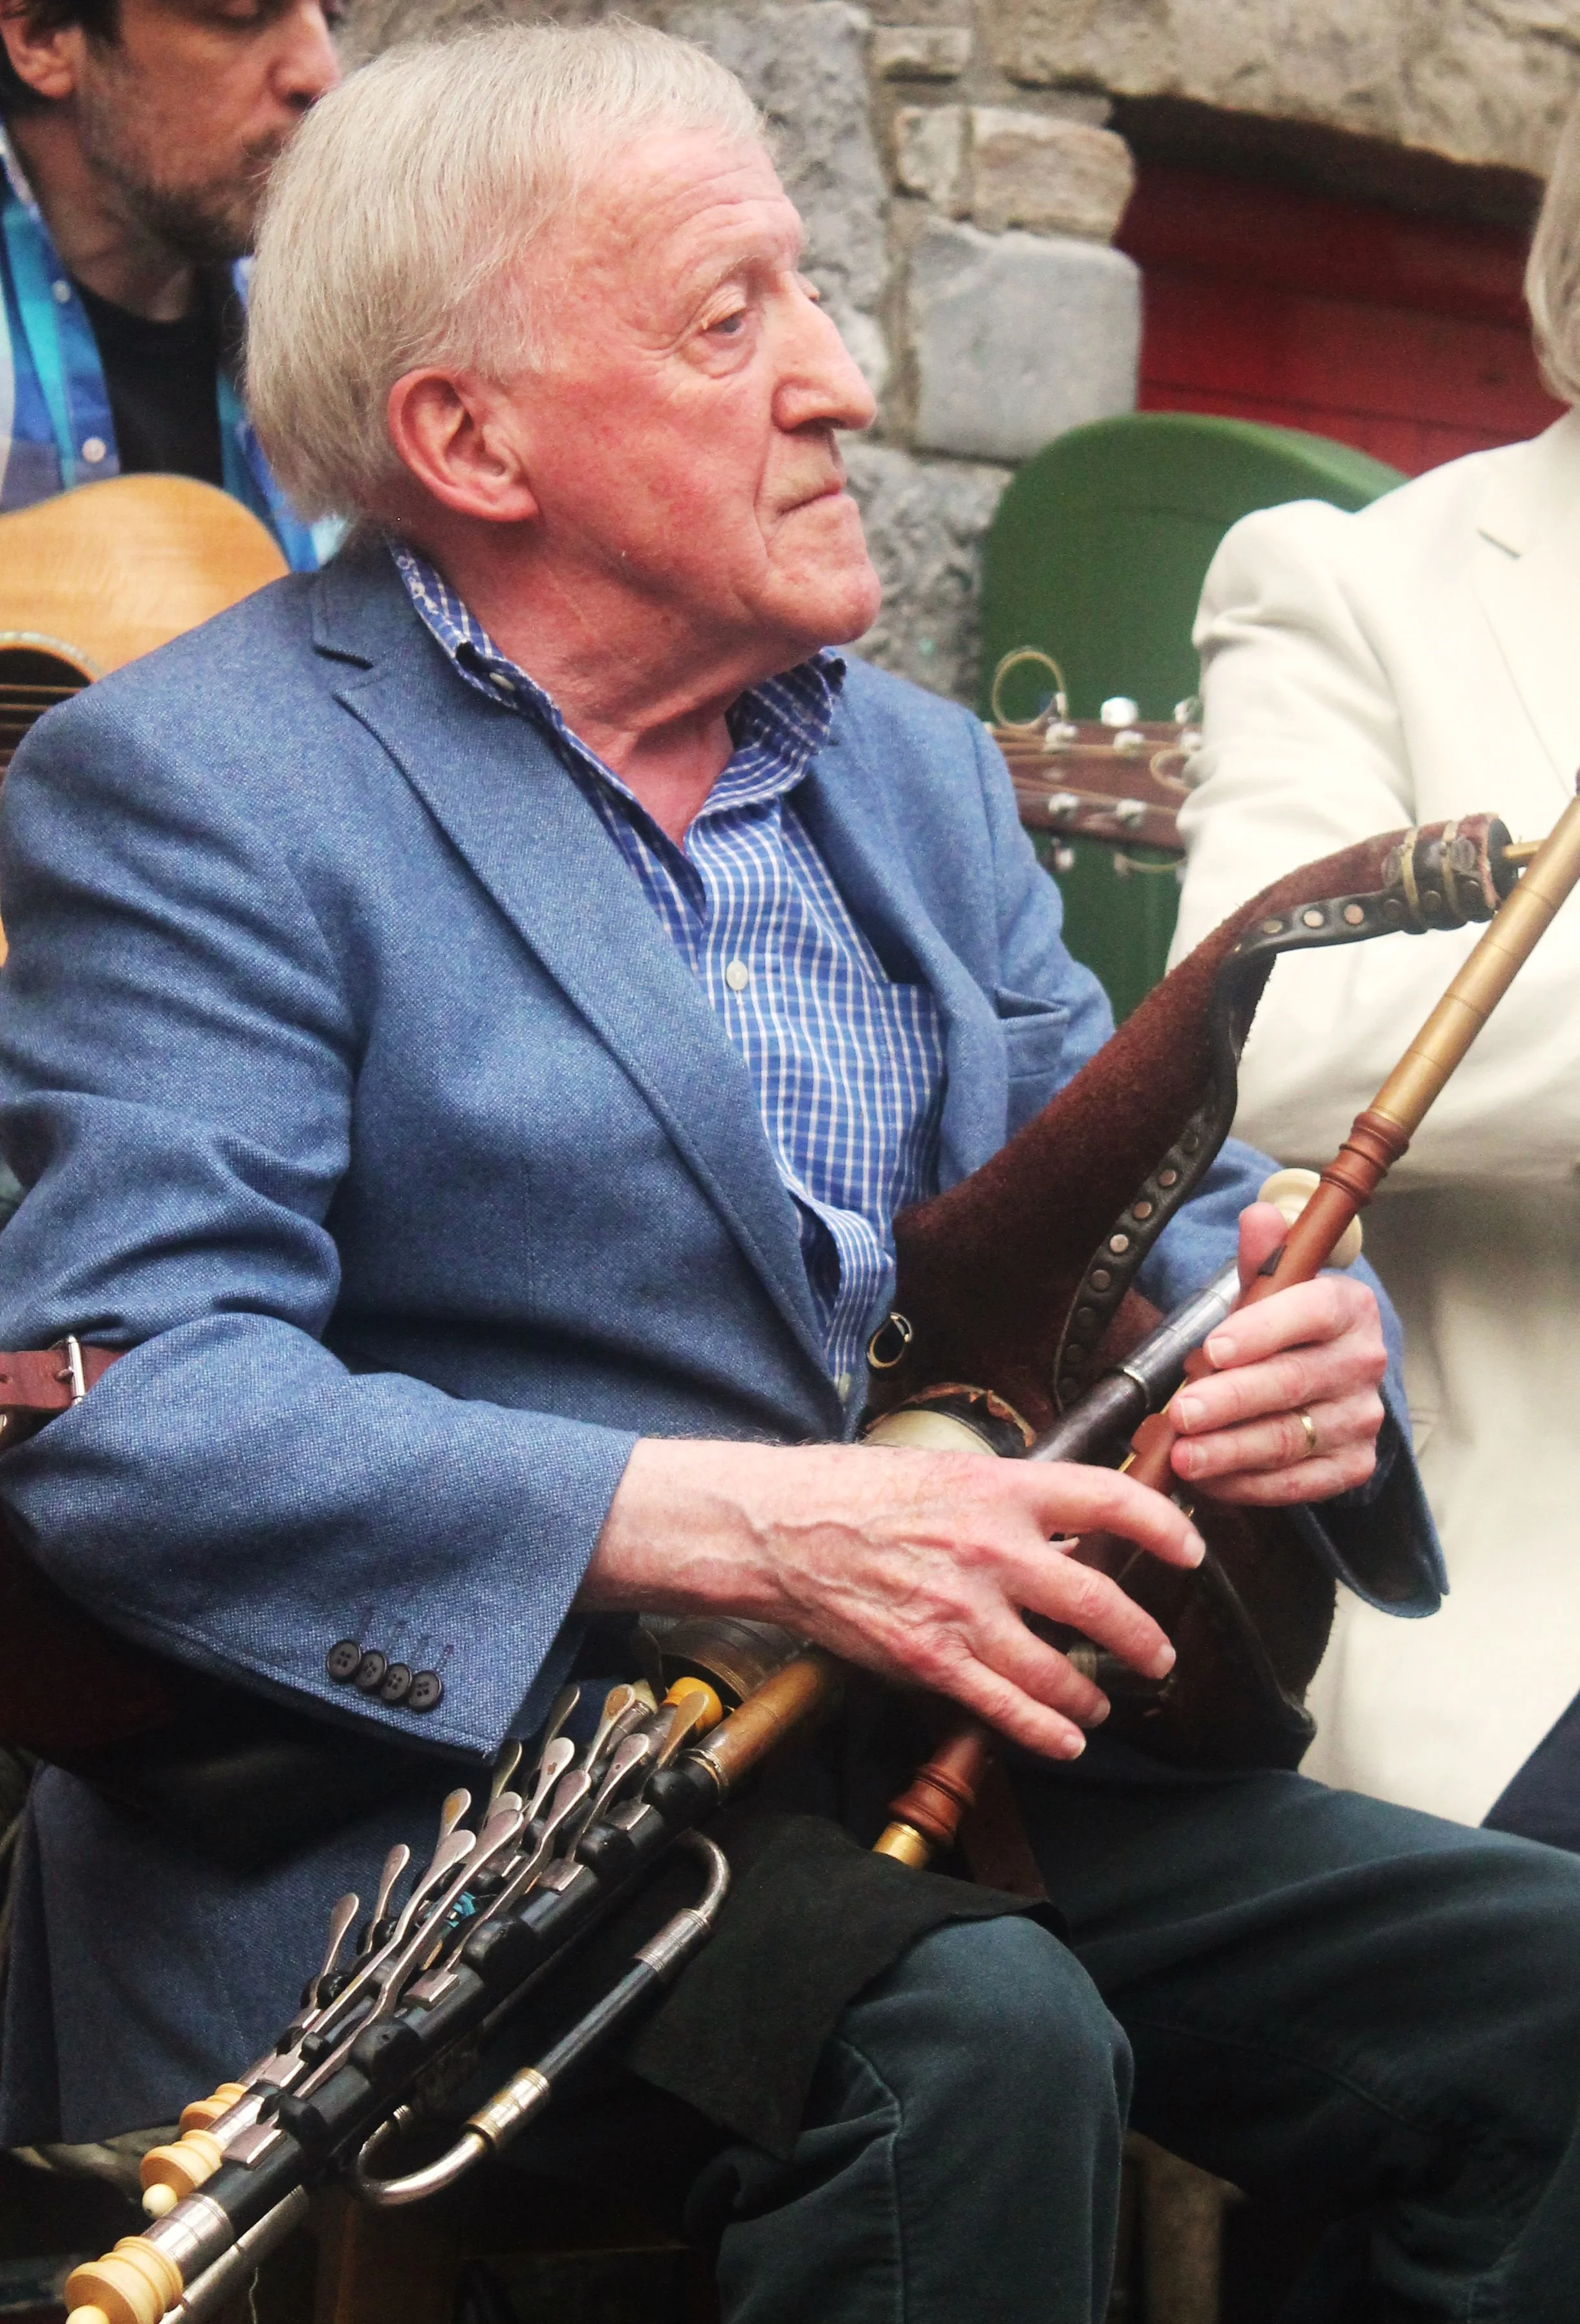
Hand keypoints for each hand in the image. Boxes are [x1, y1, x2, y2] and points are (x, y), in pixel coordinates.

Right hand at [581, 1435, 1204, 1759]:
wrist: (780, 1527)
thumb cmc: (857, 1492)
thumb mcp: (948, 1472)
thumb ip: (1010, 1500)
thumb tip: (1069, 1528)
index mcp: (1001, 1488)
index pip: (1108, 1498)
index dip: (1162, 1526)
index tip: (1190, 1550)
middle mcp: (992, 1547)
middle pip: (1097, 1599)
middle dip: (1139, 1637)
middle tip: (1157, 1655)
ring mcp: (961, 1607)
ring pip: (1056, 1667)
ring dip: (1090, 1694)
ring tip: (1102, 1704)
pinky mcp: (929, 1657)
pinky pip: (1003, 1705)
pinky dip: (1045, 1729)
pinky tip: (1066, 1739)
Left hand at [1166, 1202, 1386, 1505]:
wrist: (1317, 1371)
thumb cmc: (1282, 1325)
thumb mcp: (1268, 1285)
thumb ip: (1262, 1256)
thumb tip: (1260, 1215)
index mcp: (1348, 1308)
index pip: (1311, 1313)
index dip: (1261, 1332)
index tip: (1213, 1348)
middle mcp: (1364, 1363)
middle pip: (1293, 1383)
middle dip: (1231, 1400)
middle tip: (1182, 1412)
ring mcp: (1362, 1419)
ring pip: (1291, 1437)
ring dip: (1231, 1451)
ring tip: (1183, 1455)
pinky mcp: (1352, 1465)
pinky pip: (1298, 1484)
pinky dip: (1248, 1484)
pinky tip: (1207, 1481)